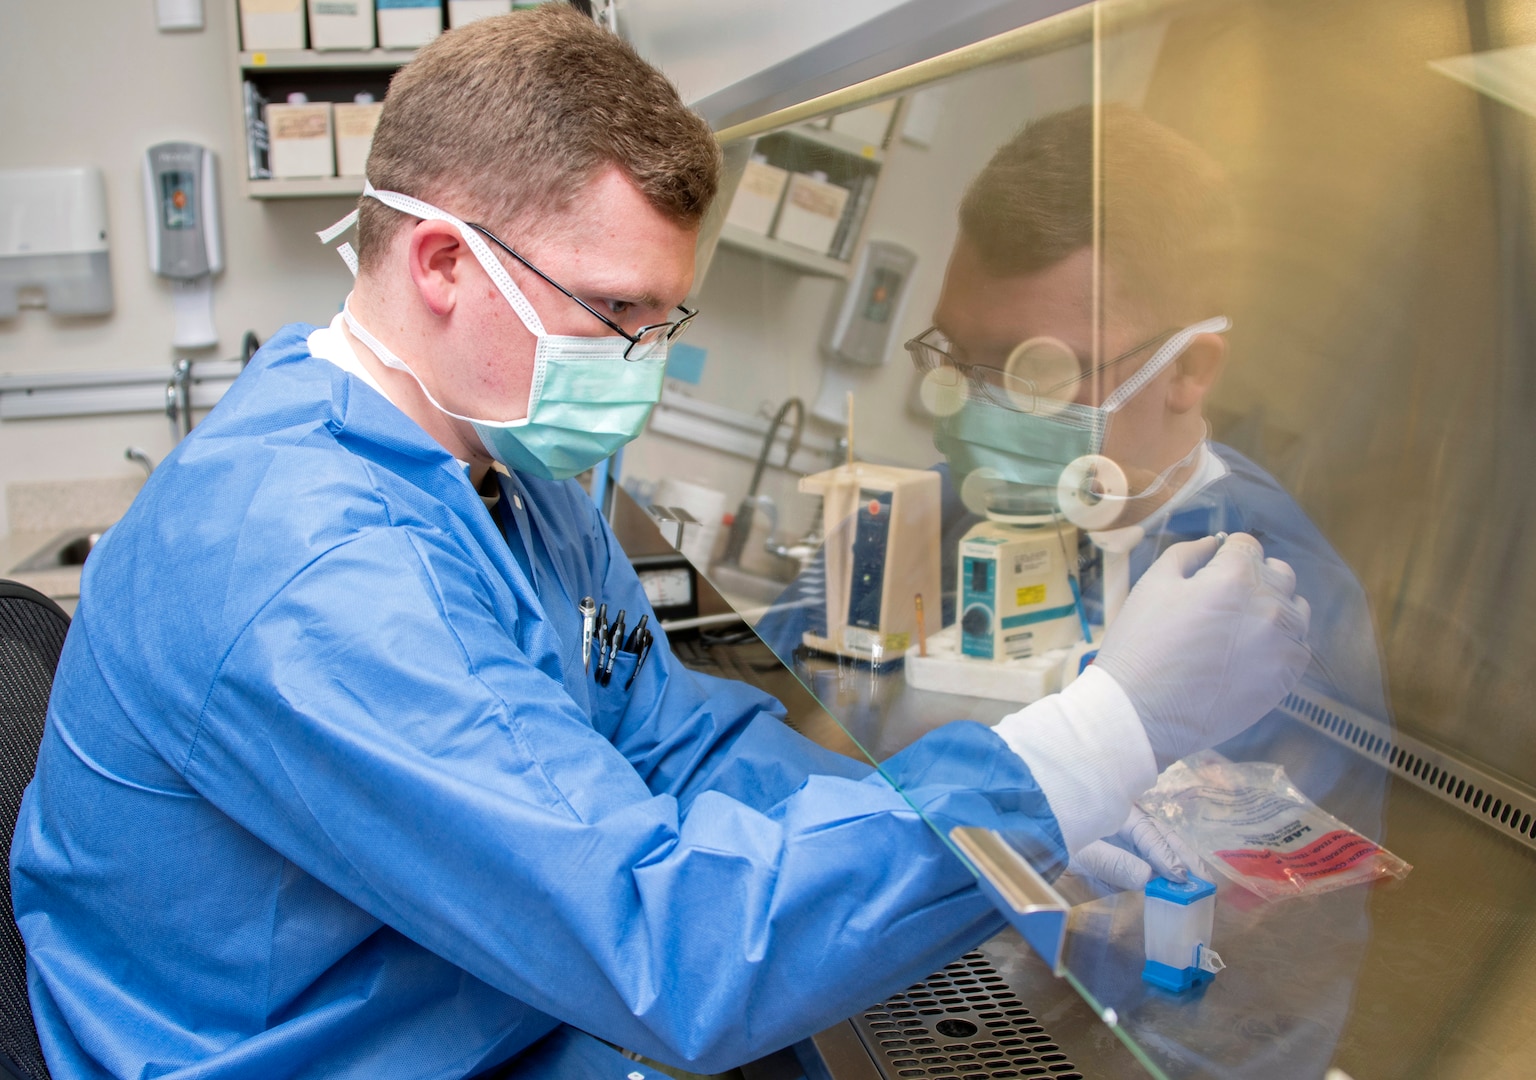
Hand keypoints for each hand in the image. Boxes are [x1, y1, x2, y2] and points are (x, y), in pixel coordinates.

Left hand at [1067, 810, 1203, 892]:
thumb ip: (1113, 863)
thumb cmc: (1054, 834)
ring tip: (1201, 883)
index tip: (1179, 876)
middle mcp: (1128, 819)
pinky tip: (1177, 882)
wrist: (1033, 830)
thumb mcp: (1080, 851)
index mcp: (1118, 813)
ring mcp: (1127, 832)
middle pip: (1163, 835)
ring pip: (1161, 843)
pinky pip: (1150, 854)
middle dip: (1186, 858)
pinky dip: (1166, 867)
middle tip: (1206, 882)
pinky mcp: (1124, 848)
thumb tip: (1149, 877)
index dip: (1166, 856)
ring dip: (1182, 862)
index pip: (1149, 835)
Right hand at [1093, 533, 1310, 769]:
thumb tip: (1215, 544)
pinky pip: (1298, 647)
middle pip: (1279, 573)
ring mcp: (1283, 643)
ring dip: (1274, 610)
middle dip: (1254, 578)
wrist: (1141, 712)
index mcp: (1235, 576)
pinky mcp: (1287, 678)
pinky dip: (1280, 645)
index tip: (1210, 572)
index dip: (1225, 555)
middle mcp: (1269, 604)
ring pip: (1296, 610)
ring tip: (1239, 631)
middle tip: (1223, 602)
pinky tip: (1248, 656)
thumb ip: (1188, 554)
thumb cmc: (1140, 645)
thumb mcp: (1153, 585)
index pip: (1247, 546)